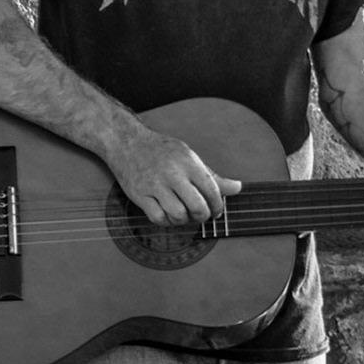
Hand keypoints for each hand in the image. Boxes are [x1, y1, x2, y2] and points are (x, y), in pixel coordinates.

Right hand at [108, 126, 240, 225]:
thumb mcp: (188, 156)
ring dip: (184, 220)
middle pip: (197, 207)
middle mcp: (172, 173)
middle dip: (203, 216)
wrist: (126, 142)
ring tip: (182, 213)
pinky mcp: (139, 195)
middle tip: (200, 214)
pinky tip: (167, 214)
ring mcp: (154, 185)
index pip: (212, 191)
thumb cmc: (161, 150)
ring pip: (178, 215)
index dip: (218, 206)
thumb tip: (237, 187)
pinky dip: (166, 221)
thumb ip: (212, 176)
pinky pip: (158, 218)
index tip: (215, 210)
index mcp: (188, 162)